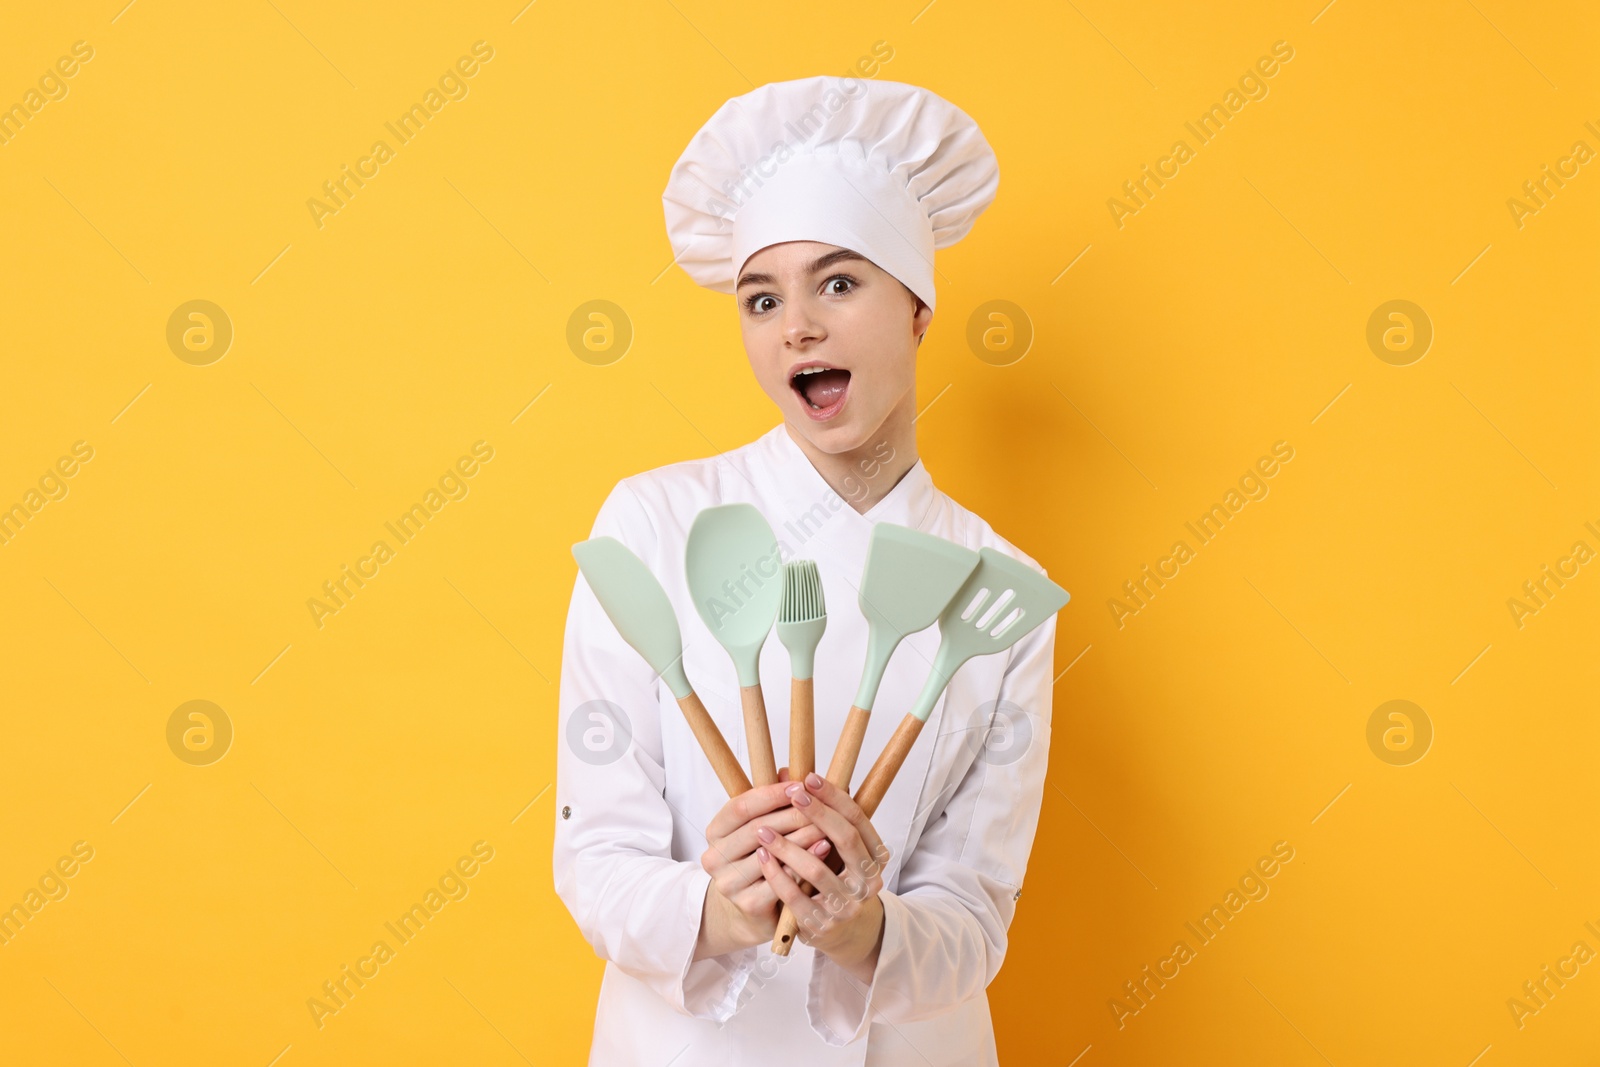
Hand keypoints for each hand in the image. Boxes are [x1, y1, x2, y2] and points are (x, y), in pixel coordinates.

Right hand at [694, 771, 832, 960]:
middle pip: (757, 829)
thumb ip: (773, 802)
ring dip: (803, 836)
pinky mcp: (748, 905)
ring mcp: (729, 883)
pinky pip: (781, 880)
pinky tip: (823, 849)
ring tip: (828, 824)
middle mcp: (714, 858)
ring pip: (771, 854)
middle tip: (820, 804)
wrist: (750, 910)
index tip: (800, 785)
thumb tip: (789, 772)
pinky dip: (804, 862)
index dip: (772, 794)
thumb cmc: (760, 859)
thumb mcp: (762, 827)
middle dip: (793, 814)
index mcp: (715, 832)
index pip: (741, 806)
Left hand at [756, 772, 890, 982]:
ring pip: (817, 868)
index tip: (810, 778)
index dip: (834, 797)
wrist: (843, 933)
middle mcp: (868, 881)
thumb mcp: (835, 848)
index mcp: (876, 857)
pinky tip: (762, 857)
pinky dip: (776, 875)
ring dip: (788, 845)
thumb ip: (818, 815)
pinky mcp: (822, 924)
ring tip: (763, 828)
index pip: (858, 819)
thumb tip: (787, 774)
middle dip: (817, 813)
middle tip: (792, 793)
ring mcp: (847, 905)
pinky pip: (795, 896)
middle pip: (845, 838)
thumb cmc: (836, 879)